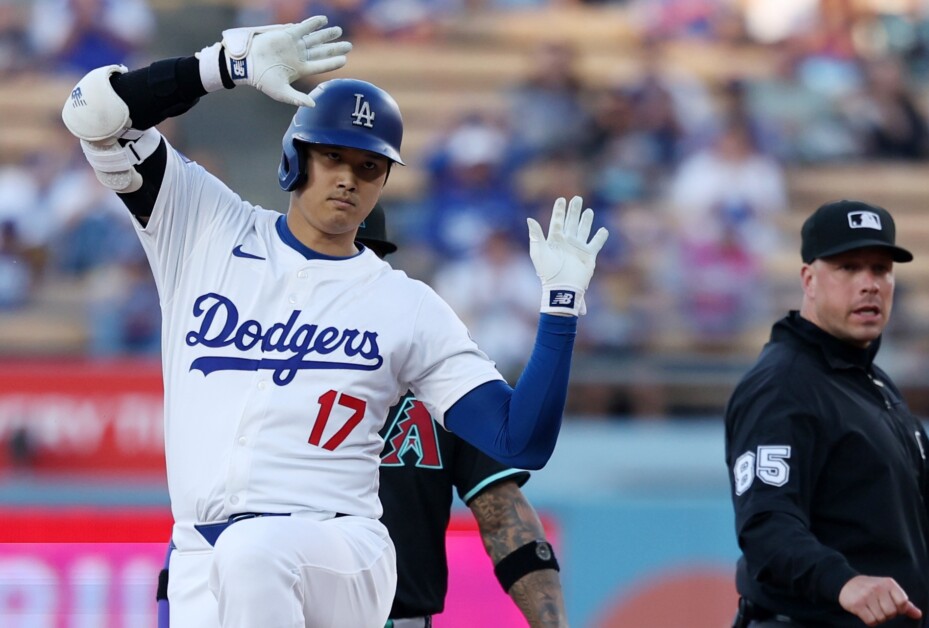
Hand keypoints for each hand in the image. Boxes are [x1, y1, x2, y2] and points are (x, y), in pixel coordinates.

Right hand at [221, 16, 350, 106]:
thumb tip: (314, 105)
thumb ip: (297, 98)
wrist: (247, 64)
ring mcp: (294, 45)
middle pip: (321, 51)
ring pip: (314, 39)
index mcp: (300, 70)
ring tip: (339, 31)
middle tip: (349, 45)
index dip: (332, 63)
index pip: (321, 66)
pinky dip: (313, 23)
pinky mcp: (287, 35)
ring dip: (326, 35)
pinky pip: (303, 28)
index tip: (344, 60)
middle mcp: (299, 56)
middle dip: (335, 48)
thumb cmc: (263, 80)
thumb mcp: (282, 92)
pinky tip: (324, 20)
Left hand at [527, 196, 608, 316]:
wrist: (562, 287)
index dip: (559, 211)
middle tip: (577, 198)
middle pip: (571, 222)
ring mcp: (578, 248)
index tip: (561, 199)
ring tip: (588, 211)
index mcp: (554, 240)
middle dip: (574, 211)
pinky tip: (603, 230)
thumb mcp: (539, 252)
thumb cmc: (548, 271)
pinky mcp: (589, 256)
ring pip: (583, 230)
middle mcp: (567, 242)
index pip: (557, 221)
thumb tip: (530, 219)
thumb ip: (536, 235)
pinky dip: (600, 237)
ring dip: (586, 220)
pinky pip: (596, 243)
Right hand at [839, 575, 921, 625]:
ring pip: (881, 618)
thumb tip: (918, 614)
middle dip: (886, 614)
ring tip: (871, 608)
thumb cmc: (872, 589)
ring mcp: (866, 595)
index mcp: (888, 583)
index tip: (890, 604)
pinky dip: (870, 621)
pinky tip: (865, 612)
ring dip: (877, 617)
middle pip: (891, 613)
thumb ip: (904, 603)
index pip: (903, 603)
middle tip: (878, 607)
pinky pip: (871, 621)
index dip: (898, 608)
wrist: (846, 583)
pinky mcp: (857, 604)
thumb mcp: (888, 591)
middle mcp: (878, 587)